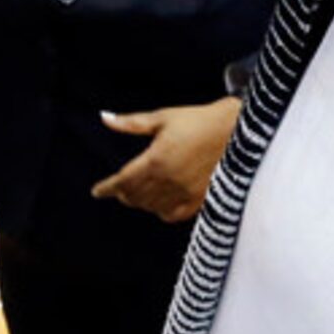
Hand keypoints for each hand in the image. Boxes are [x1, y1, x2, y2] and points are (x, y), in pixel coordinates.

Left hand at [90, 98, 239, 224]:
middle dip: (122, 193)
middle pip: (134, 196)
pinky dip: (161, 211)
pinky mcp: (199, 200)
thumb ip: (130, 122)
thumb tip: (105, 118)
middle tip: (119, 188)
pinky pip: (172, 215)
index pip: (122, 181)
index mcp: (155, 160)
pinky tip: (159, 204)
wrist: (236, 131)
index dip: (106, 188)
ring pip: (150, 207)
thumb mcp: (162, 118)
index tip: (97, 192)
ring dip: (140, 201)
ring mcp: (184, 193)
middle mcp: (167, 180)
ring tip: (137, 194)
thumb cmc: (197, 120)